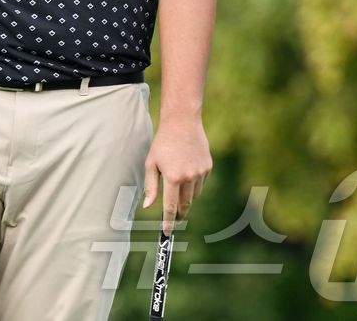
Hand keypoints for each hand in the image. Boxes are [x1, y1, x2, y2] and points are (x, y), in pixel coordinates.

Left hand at [143, 116, 211, 233]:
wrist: (182, 123)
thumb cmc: (162, 143)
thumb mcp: (151, 163)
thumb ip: (151, 187)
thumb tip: (148, 207)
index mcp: (173, 177)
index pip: (171, 207)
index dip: (169, 222)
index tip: (167, 233)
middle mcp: (189, 177)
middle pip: (185, 205)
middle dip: (179, 213)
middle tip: (175, 218)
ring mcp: (201, 173)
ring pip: (194, 196)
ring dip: (186, 198)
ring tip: (178, 188)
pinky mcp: (208, 167)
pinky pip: (201, 183)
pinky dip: (194, 185)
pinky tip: (187, 173)